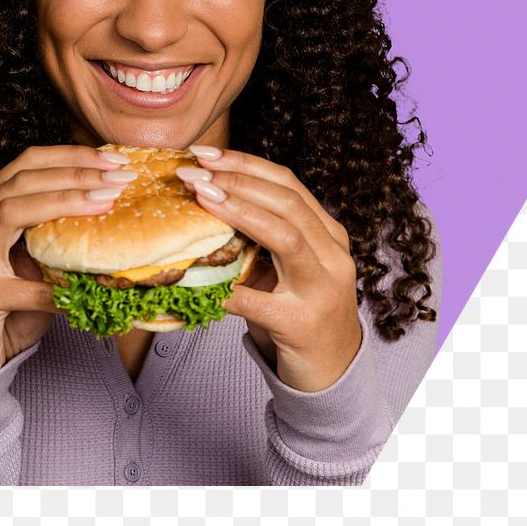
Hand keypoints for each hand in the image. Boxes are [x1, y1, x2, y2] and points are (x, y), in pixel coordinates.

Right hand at [0, 144, 135, 378]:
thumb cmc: (3, 309)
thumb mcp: (28, 263)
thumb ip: (51, 236)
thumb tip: (108, 211)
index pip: (25, 164)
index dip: (70, 156)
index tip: (112, 158)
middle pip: (21, 180)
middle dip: (75, 173)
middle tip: (120, 176)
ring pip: (12, 210)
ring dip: (66, 201)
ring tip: (107, 201)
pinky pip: (28, 286)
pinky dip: (63, 287)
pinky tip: (95, 288)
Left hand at [176, 146, 361, 392]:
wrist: (331, 372)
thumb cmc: (299, 311)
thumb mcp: (287, 266)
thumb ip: (261, 236)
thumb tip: (202, 202)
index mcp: (327, 234)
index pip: (287, 184)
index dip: (246, 163)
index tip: (206, 153)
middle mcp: (333, 256)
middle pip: (287, 202)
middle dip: (236, 181)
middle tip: (193, 172)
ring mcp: (322, 290)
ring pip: (285, 238)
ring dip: (239, 213)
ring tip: (201, 198)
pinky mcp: (303, 324)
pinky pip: (260, 302)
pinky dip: (229, 289)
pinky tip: (201, 282)